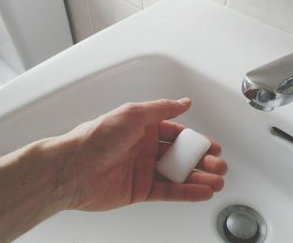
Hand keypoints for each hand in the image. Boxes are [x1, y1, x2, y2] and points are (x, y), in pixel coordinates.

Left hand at [47, 99, 227, 211]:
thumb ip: (162, 109)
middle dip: (202, 160)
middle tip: (219, 165)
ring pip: (178, 175)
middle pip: (180, 155)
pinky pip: (168, 191)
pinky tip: (202, 191)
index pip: (176, 133)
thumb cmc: (96, 137)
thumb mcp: (133, 114)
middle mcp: (144, 148)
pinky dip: (186, 192)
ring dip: (199, 178)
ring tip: (217, 181)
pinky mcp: (140, 190)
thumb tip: (183, 101)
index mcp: (143, 128)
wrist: (73, 168)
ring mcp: (143, 170)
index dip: (196, 140)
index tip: (212, 145)